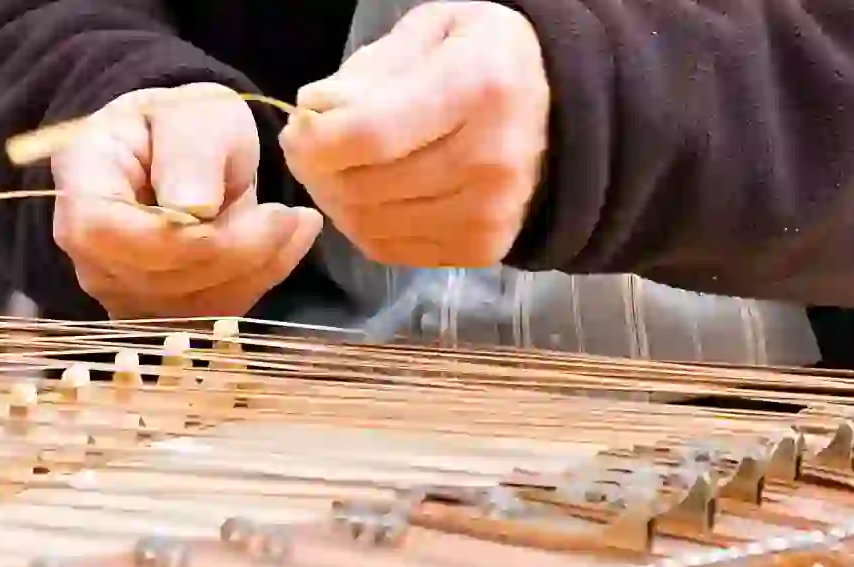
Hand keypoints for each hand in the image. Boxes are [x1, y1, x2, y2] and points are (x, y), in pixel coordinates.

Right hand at [51, 83, 322, 317]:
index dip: (177, 238)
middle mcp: (88, 252)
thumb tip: (192, 208)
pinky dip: (259, 281)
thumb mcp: (194, 115)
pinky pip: (212, 313)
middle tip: (290, 215)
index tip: (250, 212)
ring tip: (296, 223)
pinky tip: (287, 244)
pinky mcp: (159, 312)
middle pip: (157, 276)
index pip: (105, 233)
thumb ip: (189, 153)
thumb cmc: (180, 123)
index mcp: (80, 185)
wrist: (180, 150)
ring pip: (191, 304)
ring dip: (256, 268)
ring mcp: (120, 290)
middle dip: (236, 252)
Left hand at [279, 1, 548, 267]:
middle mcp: (491, 159)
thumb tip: (314, 112)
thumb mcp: (430, 30)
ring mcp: (490, 213)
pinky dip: (363, 224)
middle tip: (309, 148)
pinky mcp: (482, 248)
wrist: (555, 110)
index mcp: (479, 88)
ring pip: (370, 224)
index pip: (370, 135)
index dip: (316, 140)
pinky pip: (390, 248)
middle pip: (365, 186)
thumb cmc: (480, 58)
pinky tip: (368, 194)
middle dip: (317, 169)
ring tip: (336, 168)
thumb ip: (368, 70)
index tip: (298, 128)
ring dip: (335, 199)